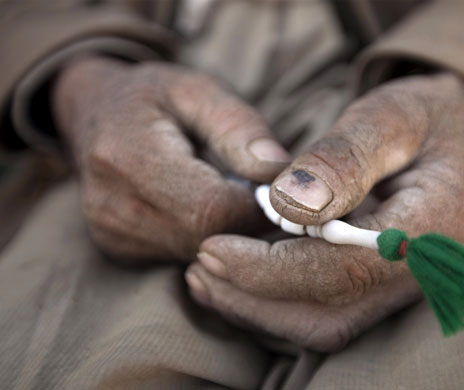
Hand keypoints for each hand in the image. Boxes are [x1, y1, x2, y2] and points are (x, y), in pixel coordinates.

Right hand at [53, 56, 289, 261]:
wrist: (95, 111)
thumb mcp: (199, 91)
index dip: (254, 206)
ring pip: (195, 254)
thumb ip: (238, 126)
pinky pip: (180, 258)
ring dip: (226, 232)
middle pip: (204, 239)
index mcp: (128, 156)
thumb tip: (277, 171)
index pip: (210, 209)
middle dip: (244, 222)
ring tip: (226, 194)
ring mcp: (111, 233)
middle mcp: (109, 205)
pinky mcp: (118, 249)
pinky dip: (204, 238)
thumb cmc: (155, 97)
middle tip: (255, 192)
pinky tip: (202, 209)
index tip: (273, 186)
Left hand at [187, 73, 463, 350]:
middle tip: (200, 267)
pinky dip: (274, 306)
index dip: (274, 268)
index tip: (215, 248)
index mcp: (437, 228)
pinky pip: (324, 314)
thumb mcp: (386, 117)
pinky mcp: (380, 287)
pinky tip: (233, 283)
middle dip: (257, 298)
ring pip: (324, 325)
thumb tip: (288, 204)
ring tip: (205, 278)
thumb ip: (342, 159)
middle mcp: (425, 273)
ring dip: (259, 309)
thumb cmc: (420, 116)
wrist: (448, 131)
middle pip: (332, 313)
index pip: (346, 269)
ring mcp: (403, 286)